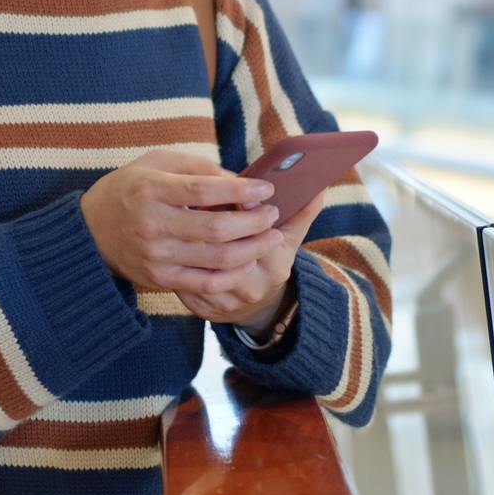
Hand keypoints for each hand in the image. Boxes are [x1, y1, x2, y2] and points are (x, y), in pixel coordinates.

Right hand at [80, 151, 283, 294]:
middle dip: (254, 221)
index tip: (266, 187)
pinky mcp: (160, 279)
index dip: (240, 190)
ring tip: (272, 236)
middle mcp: (152, 225)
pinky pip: (205, 283)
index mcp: (150, 190)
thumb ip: (196, 167)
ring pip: (217, 259)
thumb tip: (239, 179)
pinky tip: (248, 260)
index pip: (204, 191)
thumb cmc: (129, 188)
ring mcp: (156, 256)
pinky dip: (233, 274)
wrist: (89, 230)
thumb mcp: (155, 162)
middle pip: (216, 228)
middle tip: (272, 212)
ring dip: (253, 248)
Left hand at [177, 187, 328, 332]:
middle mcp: (252, 287)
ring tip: (185, 214)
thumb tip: (319, 185)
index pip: (257, 234)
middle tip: (203, 198)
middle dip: (214, 221)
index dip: (244, 211)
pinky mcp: (202, 309)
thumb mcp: (290, 238)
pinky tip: (174, 238)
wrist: (257, 308)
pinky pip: (184, 279)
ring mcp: (226, 301)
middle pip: (226, 249)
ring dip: (191, 238)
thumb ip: (303, 211)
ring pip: (201, 263)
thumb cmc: (271, 260)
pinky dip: (178, 257)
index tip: (234, 191)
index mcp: (276, 266)